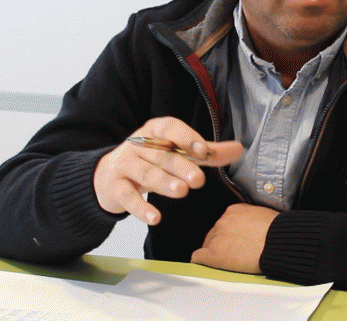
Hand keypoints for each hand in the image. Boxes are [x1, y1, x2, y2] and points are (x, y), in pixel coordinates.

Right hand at [93, 116, 243, 224]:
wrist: (108, 176)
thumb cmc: (151, 160)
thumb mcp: (177, 153)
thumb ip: (207, 153)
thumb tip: (238, 149)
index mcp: (156, 131)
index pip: (170, 128)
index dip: (186, 137)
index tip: (203, 150)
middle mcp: (139, 144)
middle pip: (162, 154)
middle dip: (181, 166)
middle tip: (199, 179)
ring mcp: (125, 164)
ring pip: (146, 173)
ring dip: (164, 182)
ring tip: (181, 192)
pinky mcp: (115, 186)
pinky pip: (127, 196)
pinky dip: (140, 208)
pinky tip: (154, 218)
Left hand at [190, 203, 278, 273]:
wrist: (278, 243)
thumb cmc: (278, 232)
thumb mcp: (262, 216)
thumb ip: (249, 220)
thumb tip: (250, 229)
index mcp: (234, 210)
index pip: (223, 223)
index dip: (229, 234)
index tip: (236, 240)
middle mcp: (223, 221)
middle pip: (214, 234)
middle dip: (222, 244)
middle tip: (235, 253)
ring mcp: (218, 237)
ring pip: (207, 245)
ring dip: (216, 253)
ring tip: (231, 260)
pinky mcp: (215, 254)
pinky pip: (199, 257)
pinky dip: (202, 261)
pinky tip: (207, 264)